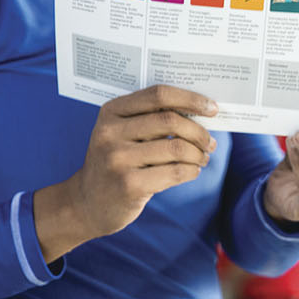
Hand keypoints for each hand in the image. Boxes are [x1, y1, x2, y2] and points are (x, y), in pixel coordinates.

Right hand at [36, 85, 217, 260]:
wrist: (86, 204)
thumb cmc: (117, 162)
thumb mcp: (122, 134)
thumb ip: (151, 118)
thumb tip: (200, 111)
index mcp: (111, 112)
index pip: (158, 95)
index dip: (190, 99)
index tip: (212, 108)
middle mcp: (110, 133)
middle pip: (171, 121)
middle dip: (199, 132)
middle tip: (210, 142)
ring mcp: (118, 160)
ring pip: (177, 148)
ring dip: (198, 154)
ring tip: (202, 158)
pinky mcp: (128, 185)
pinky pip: (175, 172)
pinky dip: (191, 171)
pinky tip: (192, 171)